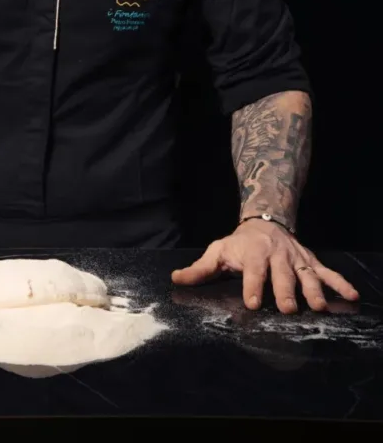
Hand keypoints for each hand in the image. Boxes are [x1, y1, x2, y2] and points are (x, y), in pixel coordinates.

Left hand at [170, 219, 359, 312]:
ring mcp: (296, 258)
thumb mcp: (218, 251)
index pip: (252, 271)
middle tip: (288, 309)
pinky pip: (327, 272)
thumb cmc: (239, 243)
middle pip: (282, 274)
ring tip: (317, 306)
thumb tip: (176, 280)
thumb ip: (200, 269)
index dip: (253, 286)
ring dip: (313, 289)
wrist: (265, 220)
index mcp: (253, 253)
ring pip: (306, 274)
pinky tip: (352, 296)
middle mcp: (277, 256)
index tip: (254, 303)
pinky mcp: (310, 260)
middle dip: (285, 291)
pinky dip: (340, 283)